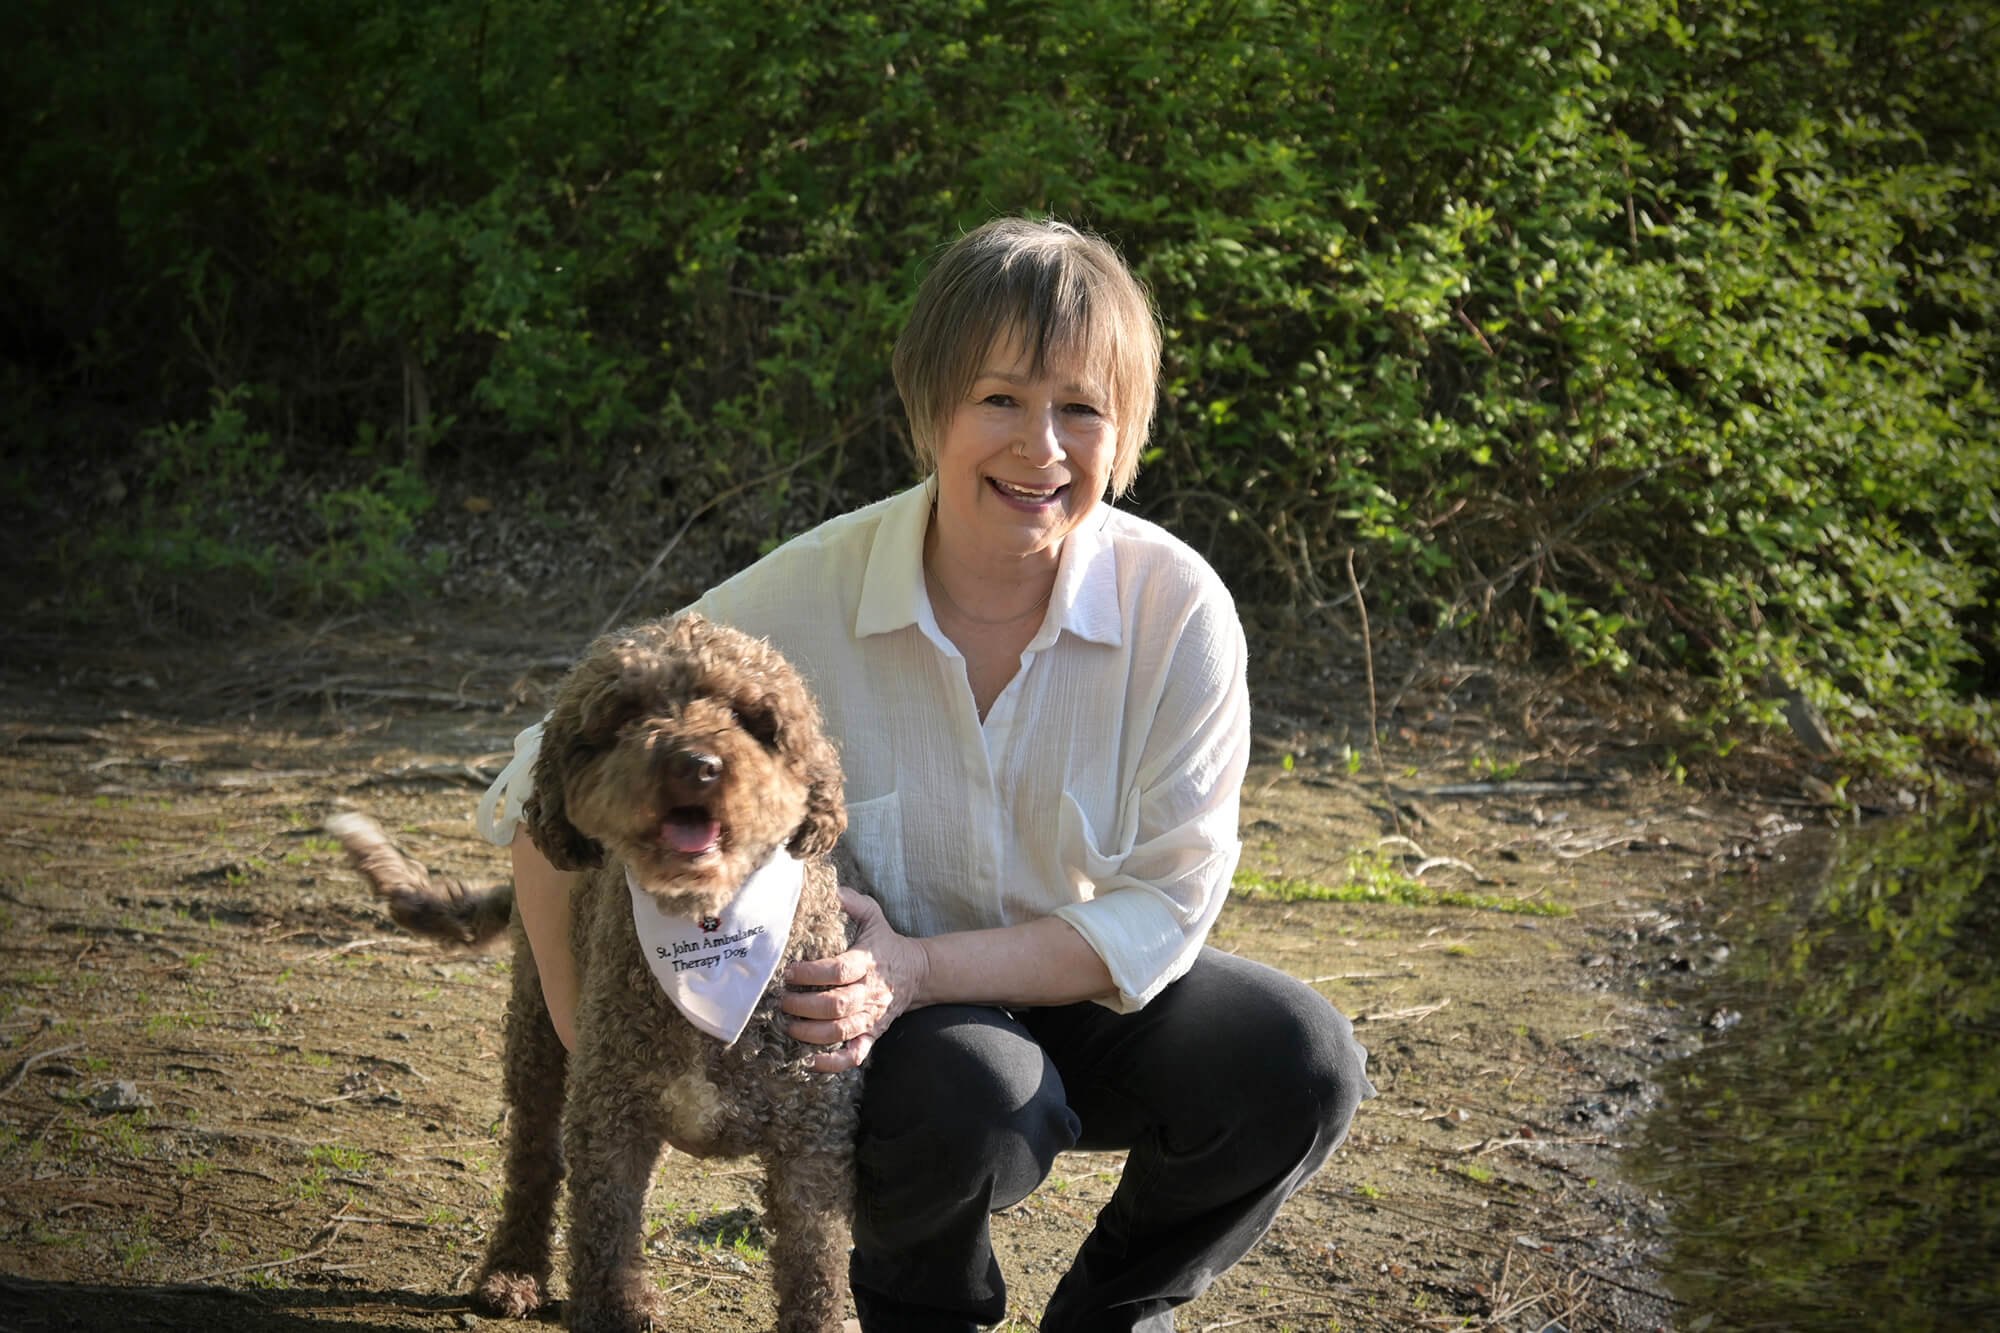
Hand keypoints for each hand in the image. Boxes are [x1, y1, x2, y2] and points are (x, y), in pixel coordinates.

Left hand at [782, 887, 928, 1071]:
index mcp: (868, 962)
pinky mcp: (873, 1035)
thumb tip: (828, 888)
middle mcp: (870, 992)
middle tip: (782, 1000)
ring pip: (841, 1033)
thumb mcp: (874, 916)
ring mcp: (872, 1017)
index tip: (789, 972)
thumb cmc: (886, 943)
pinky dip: (832, 1064)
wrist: (918, 973)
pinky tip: (809, 1061)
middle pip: (836, 1005)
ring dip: (810, 1032)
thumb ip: (852, 902)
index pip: (839, 970)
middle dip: (803, 1005)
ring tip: (789, 1025)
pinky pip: (854, 1056)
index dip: (811, 973)